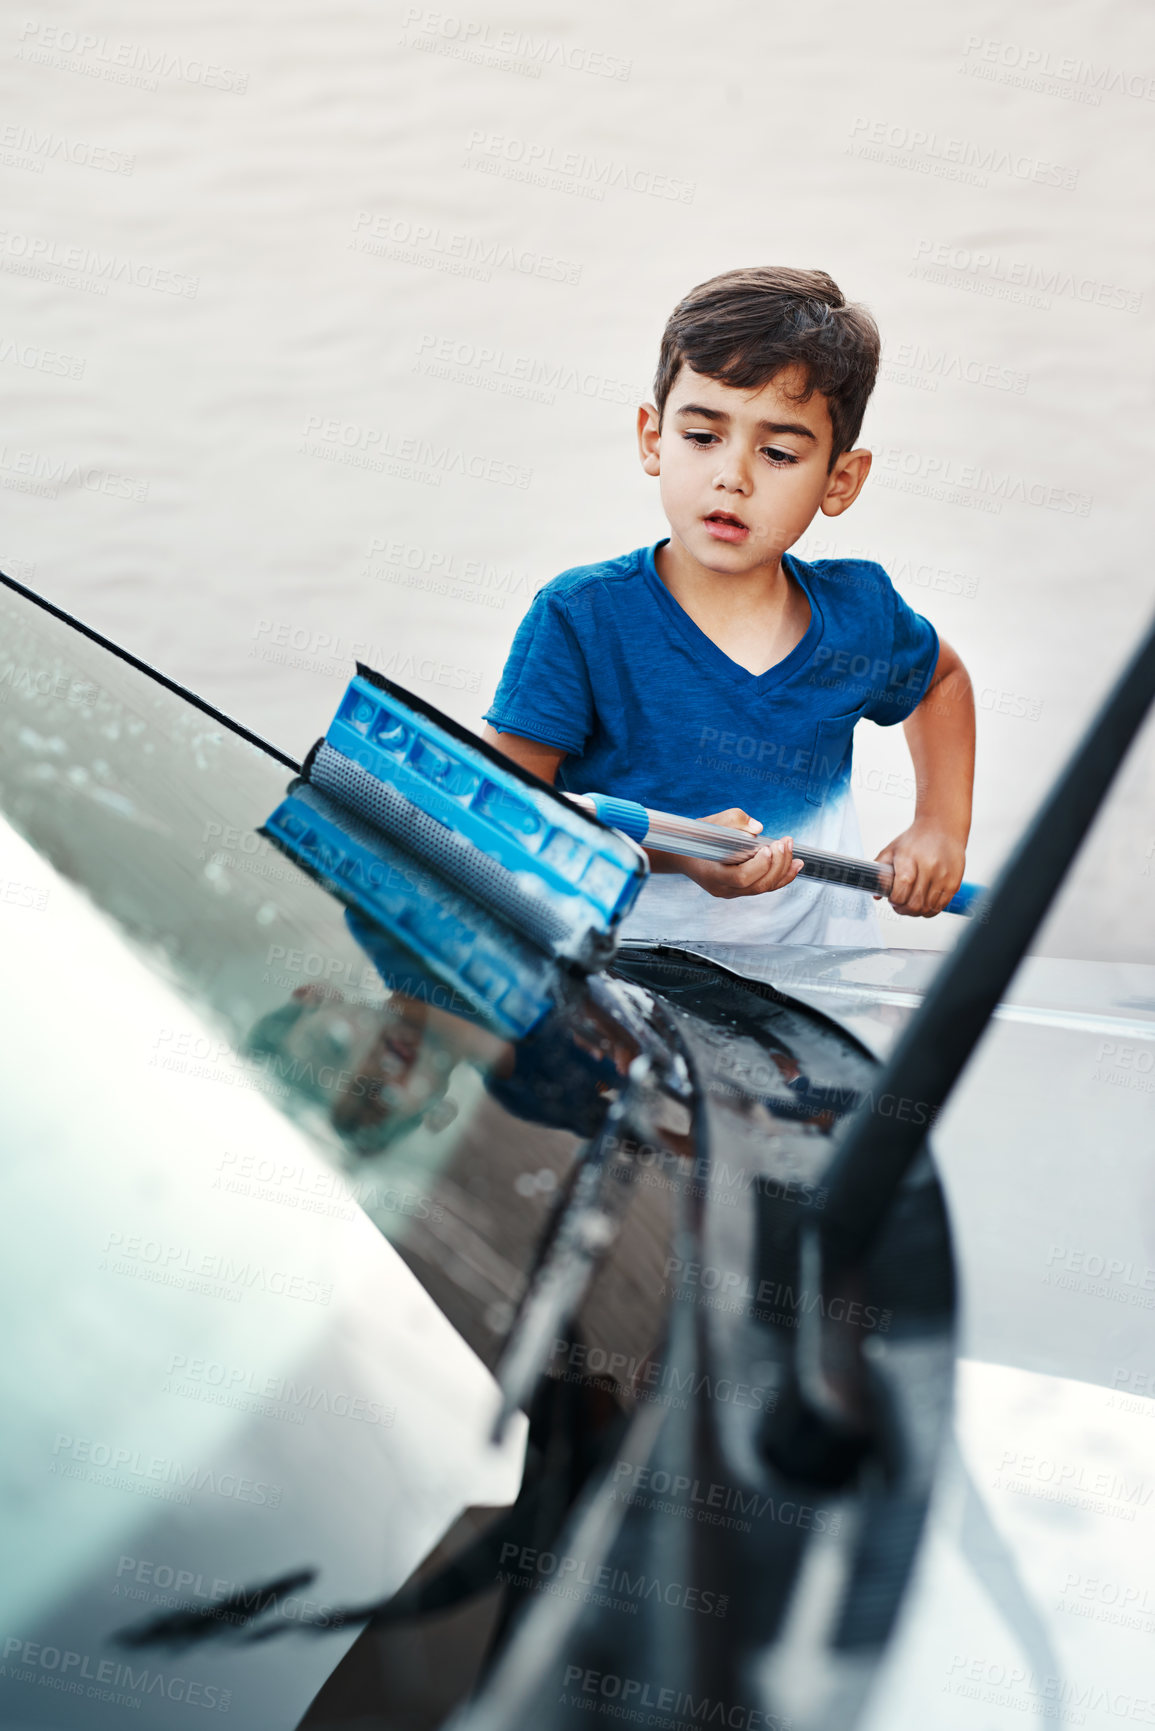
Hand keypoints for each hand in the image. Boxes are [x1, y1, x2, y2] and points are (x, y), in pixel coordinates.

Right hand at [680, 808, 804, 900]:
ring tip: (794, 852)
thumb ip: (734, 821)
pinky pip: (764, 887)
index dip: (759, 866)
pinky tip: (795, 865)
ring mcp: (732, 892)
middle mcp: (723, 888)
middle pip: (756, 885)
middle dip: (777, 864)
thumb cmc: (696, 839)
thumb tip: (758, 828)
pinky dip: (781, 876)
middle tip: (785, 843)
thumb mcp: (711, 823)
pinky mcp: (741, 890)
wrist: (684, 855)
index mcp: (712, 874)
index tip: (768, 847)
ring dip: (783, 870)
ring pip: (763, 888)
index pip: (740, 878)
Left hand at [875, 820, 965, 916]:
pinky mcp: (954, 882)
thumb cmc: (915, 840)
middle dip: (903, 910)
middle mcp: (928, 868)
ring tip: (912, 904)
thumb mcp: (891, 850)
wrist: (942, 827)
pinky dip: (931, 910)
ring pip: (928, 908)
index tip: (892, 898)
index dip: (895, 900)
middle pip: (914, 904)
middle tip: (900, 905)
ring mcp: (943, 876)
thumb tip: (876, 895)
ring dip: (917, 912)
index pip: (901, 891)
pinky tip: (925, 903)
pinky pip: (941, 906)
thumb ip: (880, 872)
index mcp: (909, 859)